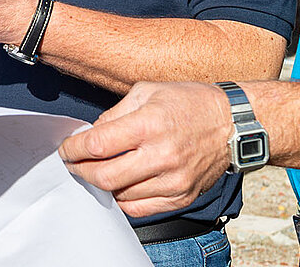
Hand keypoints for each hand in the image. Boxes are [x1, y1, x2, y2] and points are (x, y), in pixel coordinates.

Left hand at [58, 81, 234, 217]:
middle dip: (79, 171)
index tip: (66, 149)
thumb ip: (114, 114)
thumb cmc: (189, 103)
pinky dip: (122, 198)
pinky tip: (118, 184)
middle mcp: (161, 155)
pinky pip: (140, 208)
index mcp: (149, 124)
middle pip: (104, 176)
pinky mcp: (181, 196)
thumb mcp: (147, 91)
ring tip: (96, 171)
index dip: (73, 149)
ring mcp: (173, 180)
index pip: (97, 144)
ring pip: (120, 194)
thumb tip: (91, 134)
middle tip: (73, 164)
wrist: (233, 124)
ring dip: (101, 184)